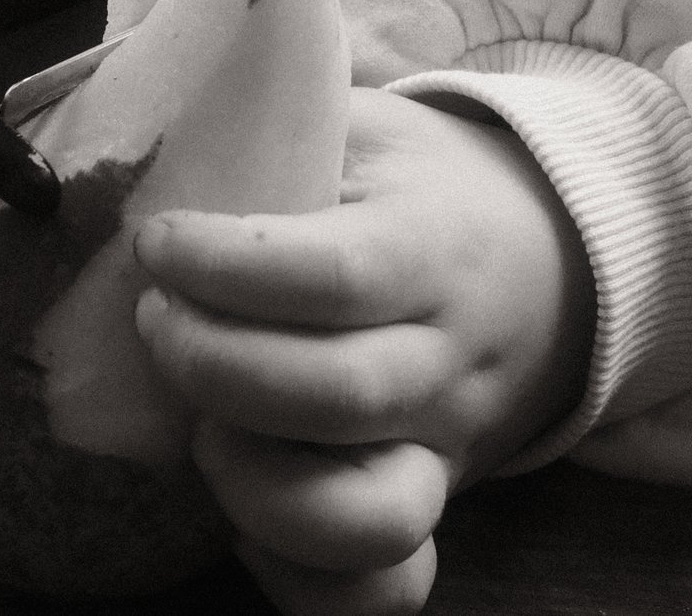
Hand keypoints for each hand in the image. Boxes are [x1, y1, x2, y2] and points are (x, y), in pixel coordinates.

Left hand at [134, 87, 594, 615]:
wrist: (550, 257)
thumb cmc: (419, 187)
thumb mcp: (365, 127)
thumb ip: (273, 123)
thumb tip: (141, 127)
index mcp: (432, 248)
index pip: (337, 275)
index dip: (226, 266)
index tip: (156, 240)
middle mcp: (445, 362)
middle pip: (337, 395)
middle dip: (214, 364)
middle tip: (153, 321)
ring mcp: (442, 450)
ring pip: (368, 519)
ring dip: (256, 487)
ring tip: (202, 430)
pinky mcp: (427, 508)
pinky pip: (382, 591)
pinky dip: (299, 578)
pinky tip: (239, 516)